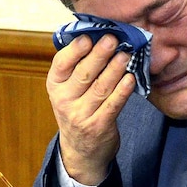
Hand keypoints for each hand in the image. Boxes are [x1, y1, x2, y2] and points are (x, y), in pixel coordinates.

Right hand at [47, 34, 136, 184]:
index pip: (61, 64)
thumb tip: (96, 36)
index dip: (74, 50)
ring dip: (115, 69)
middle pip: (84, 74)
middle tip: (112, 39)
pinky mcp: (99, 126)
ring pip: (100, 87)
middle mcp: (64, 101)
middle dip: (99, 54)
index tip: (88, 36)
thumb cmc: (77, 110)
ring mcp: (81, 115)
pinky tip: (131, 78)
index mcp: (55, 86)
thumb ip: (77, 66)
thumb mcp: (67, 90)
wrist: (81, 151)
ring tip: (126, 54)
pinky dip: (122, 91)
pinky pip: (113, 105)